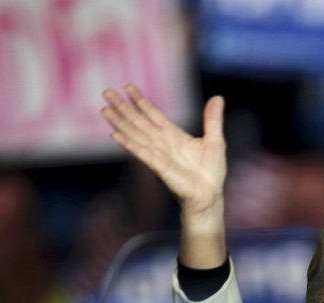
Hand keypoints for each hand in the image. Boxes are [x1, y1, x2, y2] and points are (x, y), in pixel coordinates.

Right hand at [101, 85, 226, 215]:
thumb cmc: (211, 171)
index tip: (128, 87)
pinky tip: (115, 135)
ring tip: (105, 110)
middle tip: (107, 92)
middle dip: (123, 107)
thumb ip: (212, 119)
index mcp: (173, 134)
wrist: (209, 195)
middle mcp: (162, 142)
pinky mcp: (158, 167)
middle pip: (138, 121)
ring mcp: (158, 154)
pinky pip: (141, 153)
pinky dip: (128, 144)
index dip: (141, 101)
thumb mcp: (215, 140)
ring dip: (120, 122)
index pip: (153, 114)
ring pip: (135, 134)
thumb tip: (218, 98)